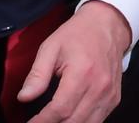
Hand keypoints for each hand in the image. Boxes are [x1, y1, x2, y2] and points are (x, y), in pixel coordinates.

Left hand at [21, 1, 129, 122]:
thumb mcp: (51, 48)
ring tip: (52, 121)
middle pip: (73, 121)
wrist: (108, 25)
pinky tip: (69, 119)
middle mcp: (100, 86)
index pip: (60, 109)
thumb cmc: (77, 34)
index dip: (42, 121)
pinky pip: (97, 121)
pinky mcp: (114, 98)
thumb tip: (24, 97)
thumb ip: (37, 74)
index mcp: (83, 73)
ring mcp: (110, 94)